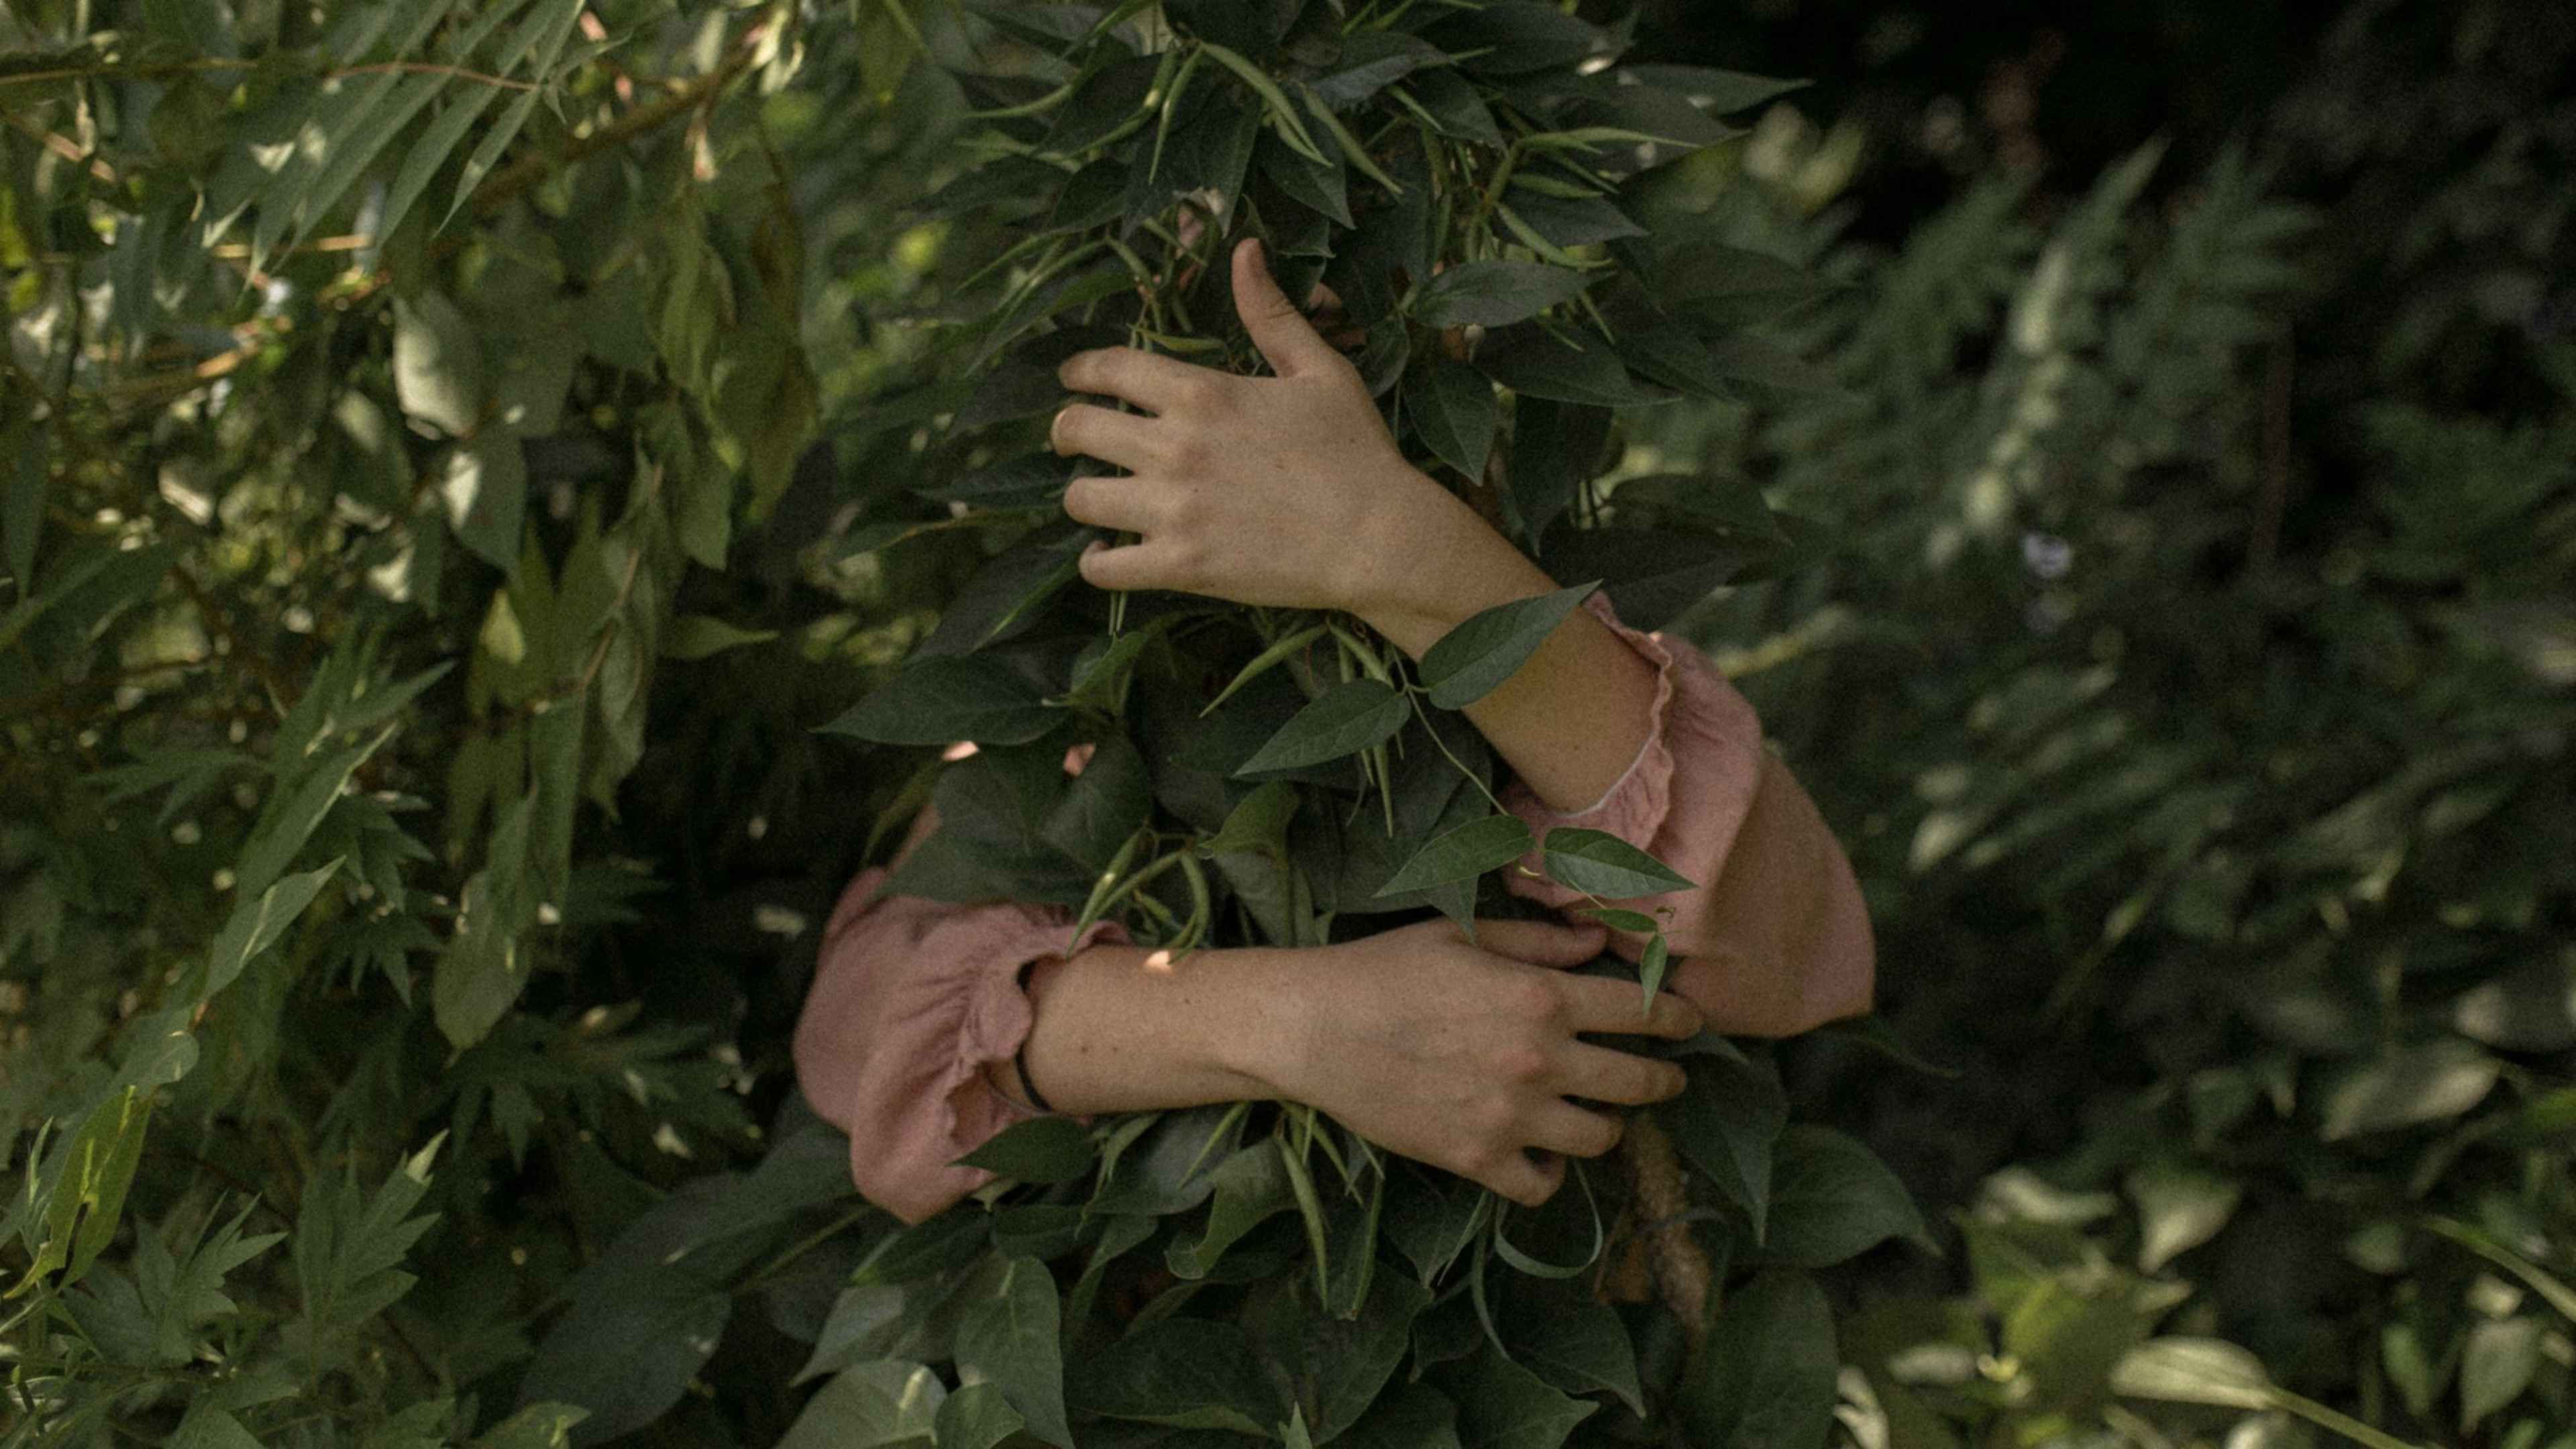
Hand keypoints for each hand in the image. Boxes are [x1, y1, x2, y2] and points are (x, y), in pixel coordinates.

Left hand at [1051, 237, 1481, 613]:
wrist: (1380, 536)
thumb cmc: (1357, 450)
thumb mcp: (1319, 369)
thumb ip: (1271, 314)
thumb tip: (1244, 250)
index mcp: (1202, 393)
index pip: (1110, 367)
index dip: (1081, 371)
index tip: (1071, 378)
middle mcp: (1175, 446)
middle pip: (1078, 429)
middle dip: (1064, 431)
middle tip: (1069, 439)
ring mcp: (1173, 510)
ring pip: (1081, 498)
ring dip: (1082, 496)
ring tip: (1094, 498)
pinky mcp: (1181, 565)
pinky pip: (1105, 568)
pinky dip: (1096, 563)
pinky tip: (1105, 555)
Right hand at [1249, 918, 1701, 1206]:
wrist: (1311, 1027)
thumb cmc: (1384, 968)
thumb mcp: (1463, 934)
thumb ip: (1539, 942)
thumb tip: (1599, 945)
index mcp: (1542, 996)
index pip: (1645, 1012)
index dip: (1681, 1018)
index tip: (1691, 1023)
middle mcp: (1539, 1060)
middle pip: (1638, 1083)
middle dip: (1664, 1078)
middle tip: (1666, 1077)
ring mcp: (1511, 1117)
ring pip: (1601, 1138)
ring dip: (1608, 1125)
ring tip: (1598, 1115)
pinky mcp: (1475, 1159)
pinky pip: (1542, 1185)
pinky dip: (1552, 1173)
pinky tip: (1545, 1154)